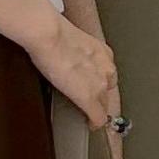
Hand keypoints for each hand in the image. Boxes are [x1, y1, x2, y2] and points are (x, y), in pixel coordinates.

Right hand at [27, 15, 120, 131]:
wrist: (49, 35)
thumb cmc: (52, 32)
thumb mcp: (70, 40)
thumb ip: (73, 50)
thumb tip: (62, 51)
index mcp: (101, 52)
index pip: (108, 74)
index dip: (100, 84)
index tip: (96, 90)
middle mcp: (106, 68)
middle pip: (109, 91)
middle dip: (102, 99)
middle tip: (93, 106)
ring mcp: (99, 85)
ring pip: (105, 105)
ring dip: (98, 111)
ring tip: (90, 116)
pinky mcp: (89, 99)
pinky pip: (98, 118)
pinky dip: (95, 123)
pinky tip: (91, 125)